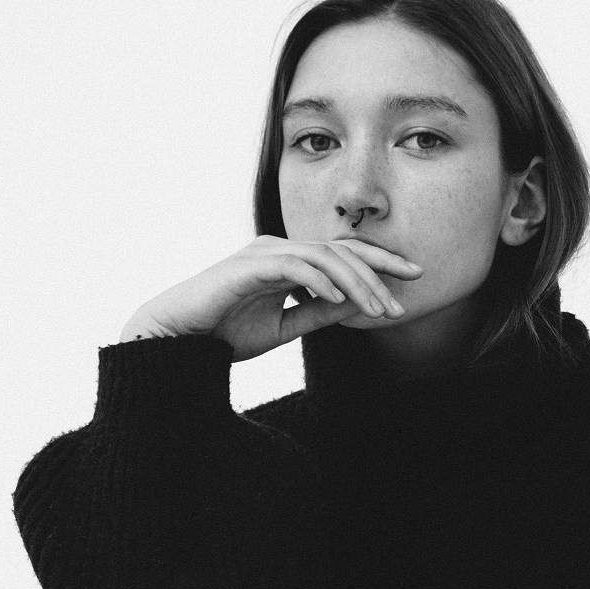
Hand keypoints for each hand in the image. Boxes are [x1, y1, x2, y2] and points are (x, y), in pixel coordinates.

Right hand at [119, 234, 423, 360]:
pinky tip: (340, 299)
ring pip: (324, 256)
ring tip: (380, 309)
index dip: (379, 264)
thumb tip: (357, 306)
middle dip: (380, 266)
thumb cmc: (225, 334)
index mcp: (288, 261)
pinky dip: (321, 281)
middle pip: (341, 248)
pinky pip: (296, 266)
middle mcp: (279, 249)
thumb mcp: (285, 328)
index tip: (412, 279)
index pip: (342, 255)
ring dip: (358, 282)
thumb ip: (319, 314)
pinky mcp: (249, 265)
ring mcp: (264, 254)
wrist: (177, 340)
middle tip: (412, 283)